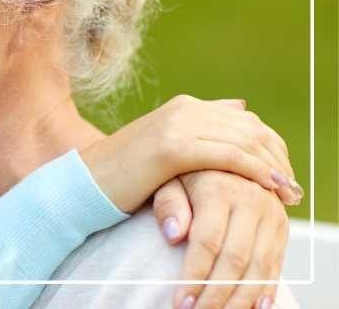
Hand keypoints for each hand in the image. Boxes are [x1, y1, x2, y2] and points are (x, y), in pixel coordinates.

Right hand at [81, 95, 301, 212]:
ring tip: (287, 191)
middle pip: (249, 128)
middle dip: (276, 157)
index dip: (270, 145)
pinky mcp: (172, 147)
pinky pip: (228, 156)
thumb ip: (201, 126)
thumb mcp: (165, 145)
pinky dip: (255, 171)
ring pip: (243, 141)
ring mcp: (177, 125)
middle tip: (291, 186)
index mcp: (183, 106)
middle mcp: (183, 109)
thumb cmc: (124, 173)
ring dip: (272, 167)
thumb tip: (241, 106)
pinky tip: (268, 186)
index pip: (244, 119)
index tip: (282, 172)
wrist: (86, 181)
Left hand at [154, 171, 288, 308]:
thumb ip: (168, 205)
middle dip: (215, 293)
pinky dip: (266, 288)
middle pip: (235, 258)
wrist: (221, 155)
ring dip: (240, 298)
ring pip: (259, 266)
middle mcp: (251, 199)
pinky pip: (276, 262)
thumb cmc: (187, 171)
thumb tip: (174, 236)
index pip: (207, 241)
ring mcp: (271, 213)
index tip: (180, 301)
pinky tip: (254, 308)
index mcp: (219, 188)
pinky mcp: (281, 225)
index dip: (194, 275)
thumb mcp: (168, 179)